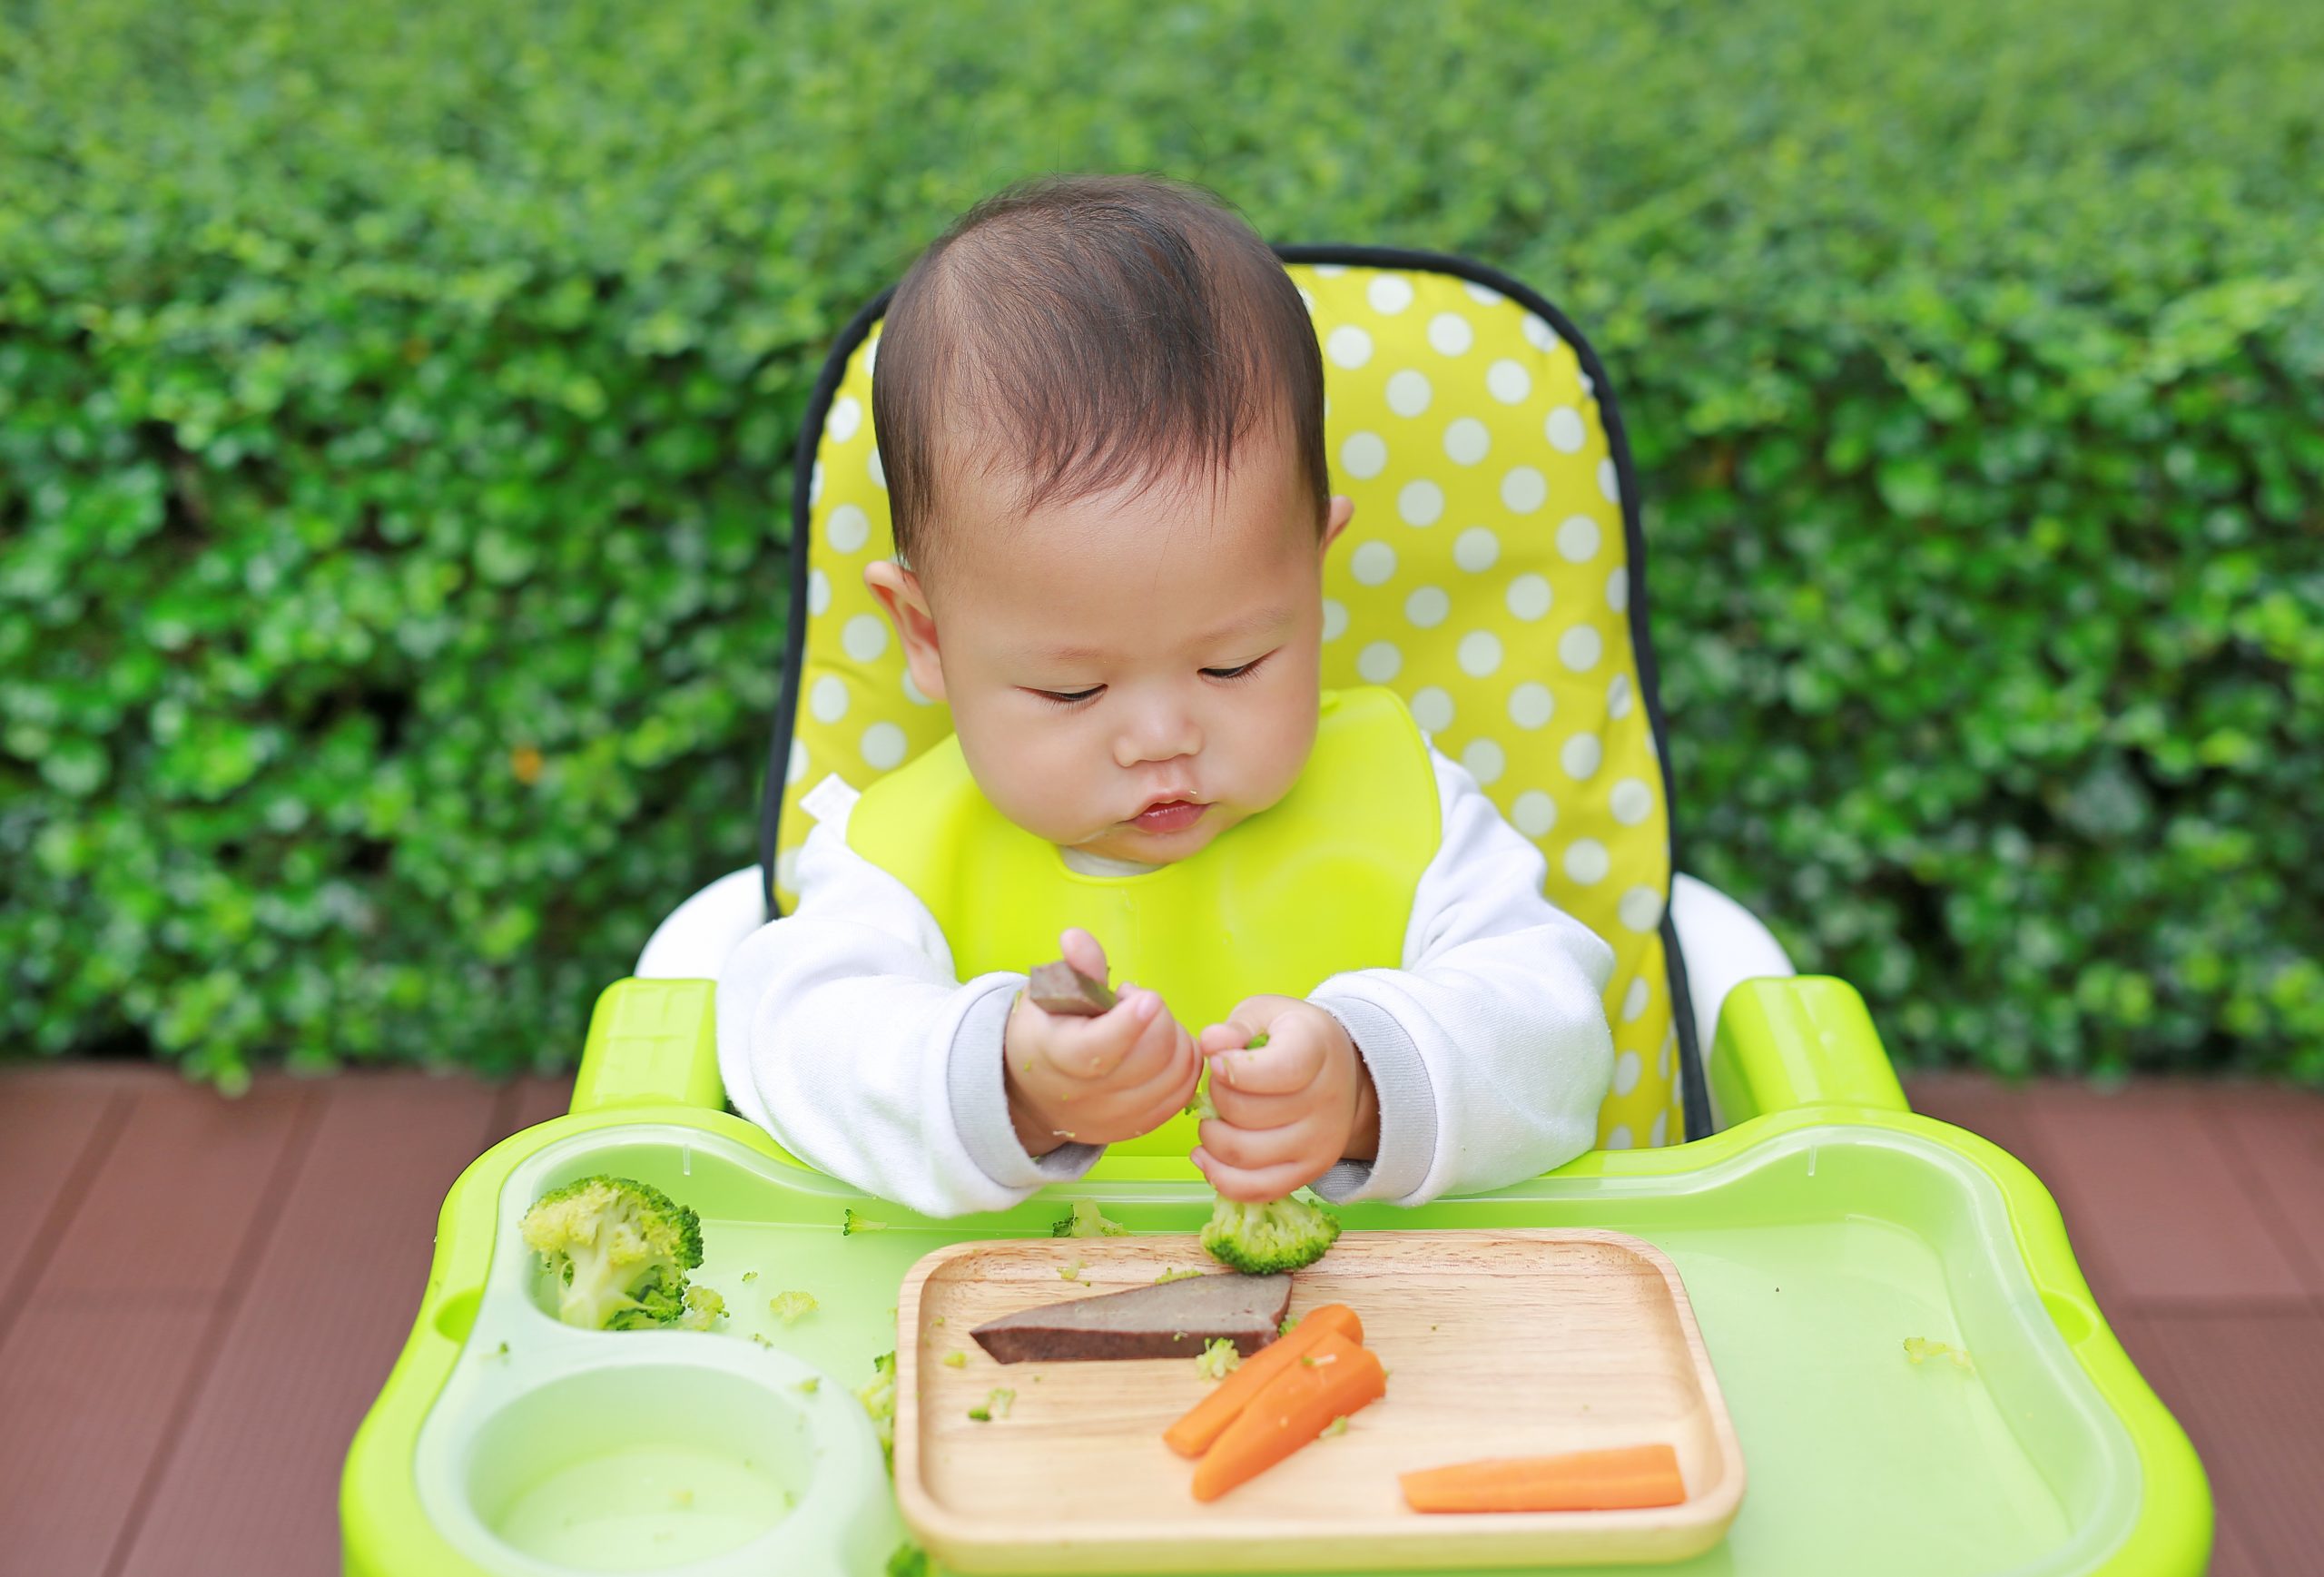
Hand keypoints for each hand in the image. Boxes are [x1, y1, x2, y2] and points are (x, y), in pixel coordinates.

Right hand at [1003, 928, 1200, 1155]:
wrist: (1034, 1095)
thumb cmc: (1047, 1031)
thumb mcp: (1050, 994)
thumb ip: (1075, 968)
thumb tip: (1076, 938)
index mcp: (1058, 1055)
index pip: (1098, 1050)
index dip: (1128, 1025)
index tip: (1149, 998)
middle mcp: (1087, 1096)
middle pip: (1150, 1058)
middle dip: (1157, 1017)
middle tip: (1135, 1002)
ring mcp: (1115, 1117)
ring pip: (1175, 1074)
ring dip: (1175, 1037)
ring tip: (1147, 1025)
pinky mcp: (1138, 1127)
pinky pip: (1184, 1092)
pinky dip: (1185, 1063)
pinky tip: (1164, 1047)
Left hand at [1191, 995, 1379, 1200]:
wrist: (1341, 1072)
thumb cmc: (1292, 1038)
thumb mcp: (1267, 1014)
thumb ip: (1237, 1025)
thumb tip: (1210, 1044)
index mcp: (1317, 1051)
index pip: (1276, 1071)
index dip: (1233, 1070)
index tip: (1217, 1062)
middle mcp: (1326, 1101)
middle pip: (1248, 1114)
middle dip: (1215, 1099)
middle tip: (1218, 1087)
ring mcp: (1320, 1143)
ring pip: (1245, 1155)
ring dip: (1211, 1138)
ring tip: (1211, 1119)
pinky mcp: (1308, 1173)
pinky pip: (1256, 1190)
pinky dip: (1220, 1178)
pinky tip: (1206, 1156)